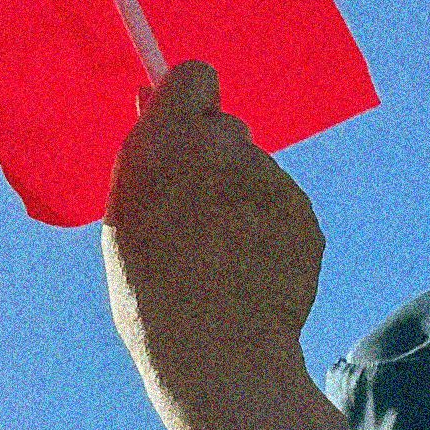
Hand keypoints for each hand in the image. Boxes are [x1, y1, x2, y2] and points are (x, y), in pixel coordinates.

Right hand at [103, 63, 348, 429]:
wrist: (219, 353)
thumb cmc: (150, 293)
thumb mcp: (126, 218)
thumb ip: (148, 161)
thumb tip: (154, 110)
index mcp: (168, 143)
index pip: (194, 75)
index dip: (188, 100)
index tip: (180, 127)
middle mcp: (224, 149)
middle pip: (226, 129)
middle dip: (214, 156)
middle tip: (195, 208)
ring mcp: (271, 180)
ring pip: (256, 173)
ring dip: (241, 199)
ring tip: (220, 257)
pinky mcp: (304, 213)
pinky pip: (282, 208)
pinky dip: (269, 230)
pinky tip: (249, 272)